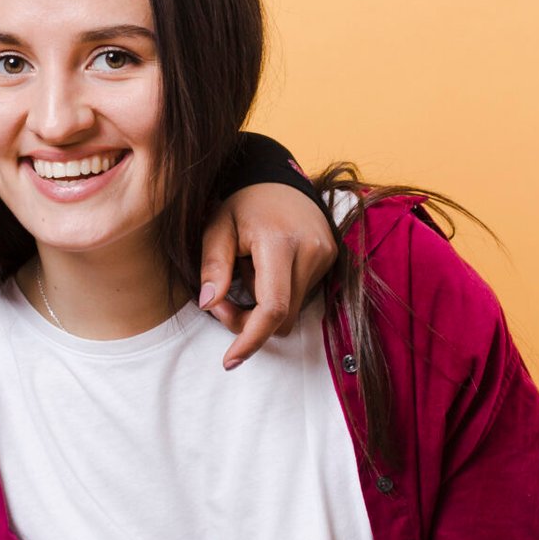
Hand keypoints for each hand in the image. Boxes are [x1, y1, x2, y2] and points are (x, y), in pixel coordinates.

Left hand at [199, 183, 337, 368]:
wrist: (279, 179)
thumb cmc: (242, 203)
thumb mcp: (216, 226)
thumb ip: (213, 265)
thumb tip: (208, 304)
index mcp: (279, 242)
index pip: (272, 307)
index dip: (251, 339)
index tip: (230, 360)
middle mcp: (311, 251)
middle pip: (281, 318)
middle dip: (248, 322)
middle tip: (221, 300)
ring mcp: (325, 256)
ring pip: (292, 312)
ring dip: (263, 309)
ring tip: (244, 275)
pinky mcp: (330, 260)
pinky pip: (301, 298)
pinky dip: (278, 296)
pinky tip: (264, 271)